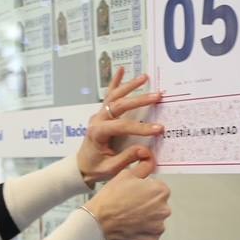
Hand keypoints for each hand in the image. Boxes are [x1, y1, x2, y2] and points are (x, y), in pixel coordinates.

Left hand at [76, 68, 164, 186]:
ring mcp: (99, 114)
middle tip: (157, 96)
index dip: (140, 127)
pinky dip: (115, 82)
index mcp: (98, 133)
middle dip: (139, 100)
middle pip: (119, 105)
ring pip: (114, 96)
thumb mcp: (110, 168)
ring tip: (145, 77)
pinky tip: (121, 70)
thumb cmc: (95, 168)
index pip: (121, 126)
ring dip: (130, 86)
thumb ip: (127, 158)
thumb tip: (145, 150)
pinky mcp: (102, 113)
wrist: (81, 166)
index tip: (158, 129)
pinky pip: (108, 95)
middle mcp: (97, 119)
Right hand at [83, 154, 170, 239]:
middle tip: (130, 207)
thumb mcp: (125, 175)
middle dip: (147, 206)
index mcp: (161, 191)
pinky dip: (142, 232)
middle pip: (158, 205)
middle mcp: (164, 209)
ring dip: (146, 220)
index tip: (134, 195)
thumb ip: (143, 168)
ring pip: (155, 221)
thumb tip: (150, 162)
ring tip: (129, 218)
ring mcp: (159, 227)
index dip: (145, 191)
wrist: (98, 222)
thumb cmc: (110, 199)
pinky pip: (150, 235)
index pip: (159, 189)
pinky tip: (130, 228)